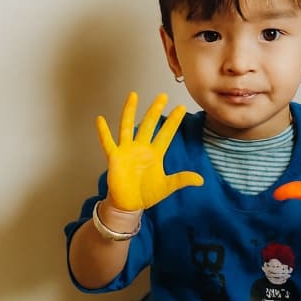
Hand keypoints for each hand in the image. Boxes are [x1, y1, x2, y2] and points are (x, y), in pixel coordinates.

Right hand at [96, 92, 203, 210]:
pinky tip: (100, 119)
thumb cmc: (147, 193)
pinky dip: (103, 132)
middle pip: (149, 124)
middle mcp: (141, 148)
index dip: (173, 121)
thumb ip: (181, 180)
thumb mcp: (167, 186)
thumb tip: (201, 180)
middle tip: (163, 95)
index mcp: (155, 153)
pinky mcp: (115, 157)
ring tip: (133, 95)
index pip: (166, 134)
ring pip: (127, 126)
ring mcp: (127, 150)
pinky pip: (108, 142)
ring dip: (129, 111)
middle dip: (155, 110)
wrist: (130, 204)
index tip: (181, 107)